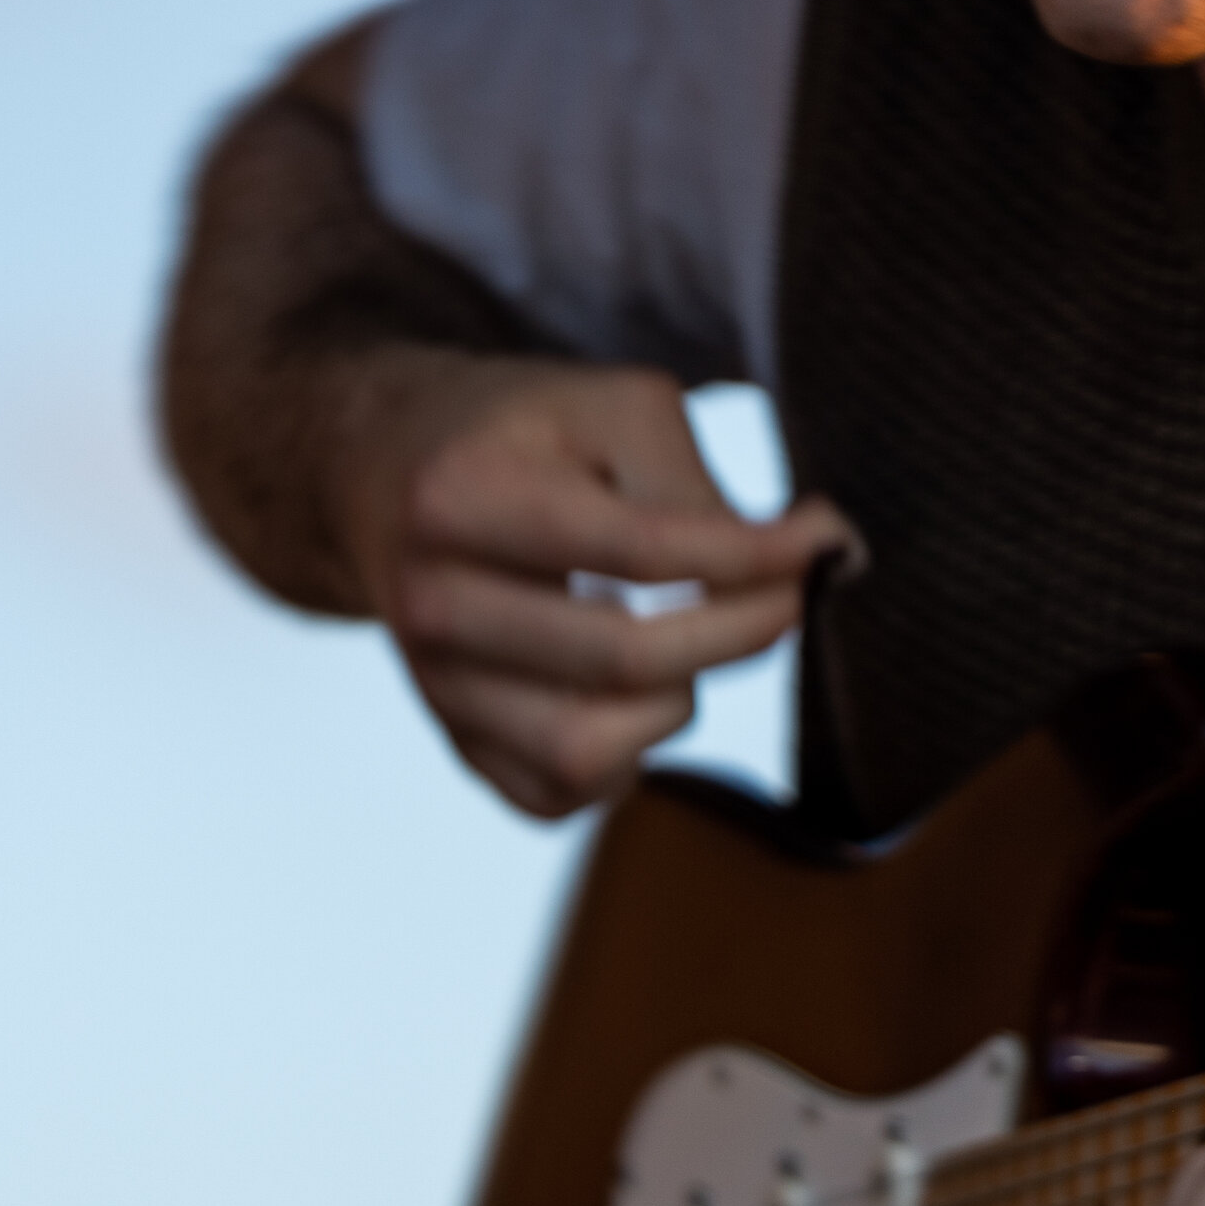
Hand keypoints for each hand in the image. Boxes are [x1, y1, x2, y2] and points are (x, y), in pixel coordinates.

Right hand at [346, 350, 849, 817]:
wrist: (384, 476)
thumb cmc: (520, 434)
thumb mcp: (606, 408)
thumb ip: (701, 482)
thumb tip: (819, 554)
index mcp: (462, 497)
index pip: (639, 551)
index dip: (752, 557)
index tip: (820, 542)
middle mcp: (431, 604)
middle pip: (624, 660)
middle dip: (739, 633)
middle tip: (785, 599)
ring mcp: (436, 687)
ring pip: (591, 751)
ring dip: (675, 705)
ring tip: (687, 645)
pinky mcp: (456, 743)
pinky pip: (563, 797)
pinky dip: (627, 761)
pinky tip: (636, 696)